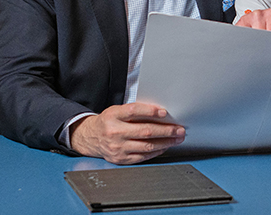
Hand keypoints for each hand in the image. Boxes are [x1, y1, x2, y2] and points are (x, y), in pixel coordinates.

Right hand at [70, 103, 184, 163]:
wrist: (91, 137)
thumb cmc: (108, 122)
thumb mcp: (116, 111)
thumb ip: (134, 111)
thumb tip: (159, 113)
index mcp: (113, 115)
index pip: (134, 111)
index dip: (150, 111)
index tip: (164, 112)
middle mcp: (115, 132)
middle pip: (145, 131)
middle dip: (166, 131)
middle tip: (179, 129)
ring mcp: (118, 147)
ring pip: (146, 146)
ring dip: (165, 142)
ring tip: (176, 139)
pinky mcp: (121, 159)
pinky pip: (143, 156)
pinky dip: (156, 151)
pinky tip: (164, 147)